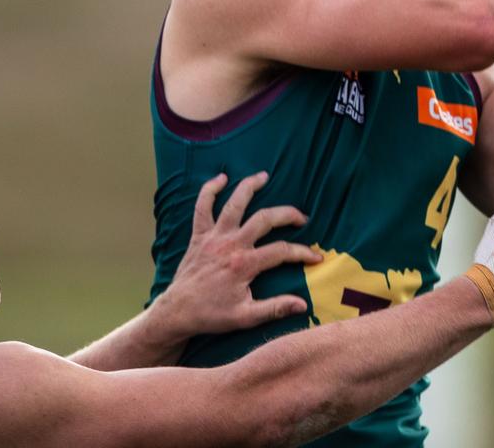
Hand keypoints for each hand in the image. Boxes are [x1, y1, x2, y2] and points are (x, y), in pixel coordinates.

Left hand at [157, 172, 321, 338]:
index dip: (302, 252)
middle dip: (287, 215)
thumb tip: (303, 305)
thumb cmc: (212, 315)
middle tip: (301, 218)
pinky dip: (209, 190)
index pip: (281, 251)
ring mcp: (214, 237)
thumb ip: (275, 309)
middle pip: (264, 219)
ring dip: (249, 186)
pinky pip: (202, 207)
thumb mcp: (246, 317)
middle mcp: (230, 244)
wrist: (177, 312)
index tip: (316, 256)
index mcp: (244, 265)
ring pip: (234, 204)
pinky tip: (220, 178)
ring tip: (264, 176)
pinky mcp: (199, 235)